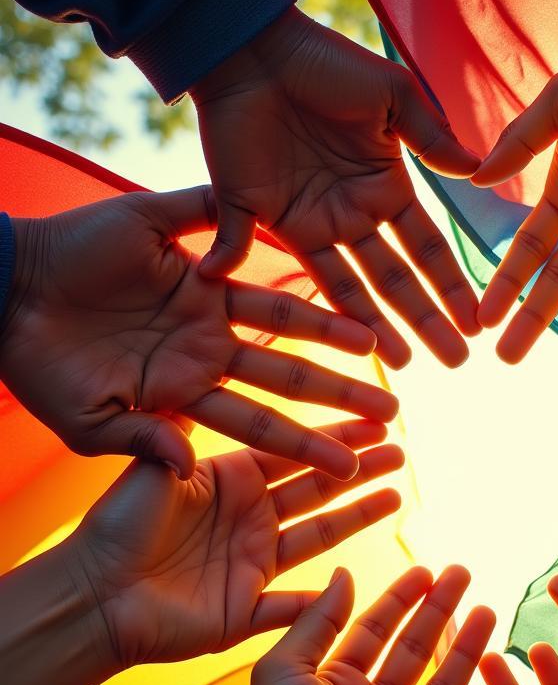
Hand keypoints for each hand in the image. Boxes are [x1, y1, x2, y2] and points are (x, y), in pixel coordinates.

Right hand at [0, 188, 394, 479]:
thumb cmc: (39, 371)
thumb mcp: (87, 423)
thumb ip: (140, 443)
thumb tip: (187, 464)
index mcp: (190, 386)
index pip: (263, 420)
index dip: (308, 441)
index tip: (356, 463)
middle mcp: (207, 341)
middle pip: (287, 370)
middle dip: (338, 391)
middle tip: (392, 411)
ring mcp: (197, 292)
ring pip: (276, 308)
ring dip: (325, 324)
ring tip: (375, 341)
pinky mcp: (173, 234)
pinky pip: (220, 221)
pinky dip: (255, 226)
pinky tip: (308, 239)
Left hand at [65, 420, 401, 670]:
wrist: (92, 594)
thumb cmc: (116, 527)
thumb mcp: (154, 469)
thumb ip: (191, 437)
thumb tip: (214, 386)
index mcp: (229, 481)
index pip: (293, 452)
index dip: (333, 439)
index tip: (373, 423)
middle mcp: (248, 518)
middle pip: (317, 489)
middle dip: (359, 469)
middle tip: (398, 452)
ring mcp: (252, 564)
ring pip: (319, 537)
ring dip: (357, 517)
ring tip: (397, 494)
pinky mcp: (247, 610)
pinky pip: (293, 607)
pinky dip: (322, 602)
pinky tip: (355, 584)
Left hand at [191, 8, 481, 368]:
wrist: (258, 48)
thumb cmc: (328, 64)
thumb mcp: (391, 97)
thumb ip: (431, 138)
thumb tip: (478, 171)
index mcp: (385, 190)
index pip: (427, 250)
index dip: (452, 286)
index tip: (476, 321)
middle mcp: (351, 217)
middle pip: (396, 281)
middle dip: (427, 321)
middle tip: (455, 361)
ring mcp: (306, 223)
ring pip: (345, 289)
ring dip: (372, 327)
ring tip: (402, 365)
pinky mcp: (258, 216)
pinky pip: (253, 254)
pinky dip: (251, 277)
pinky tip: (288, 326)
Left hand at [225, 566, 495, 684]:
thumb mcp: (285, 672)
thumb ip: (317, 623)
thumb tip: (344, 574)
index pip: (375, 631)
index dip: (401, 600)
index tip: (427, 570)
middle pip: (414, 654)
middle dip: (439, 614)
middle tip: (463, 576)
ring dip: (465, 657)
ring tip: (489, 615)